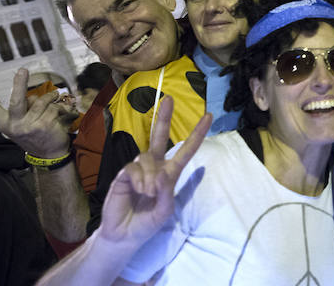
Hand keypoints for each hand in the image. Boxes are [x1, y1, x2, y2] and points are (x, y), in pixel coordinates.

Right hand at [0, 68, 70, 157]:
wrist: (49, 155)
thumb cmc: (35, 136)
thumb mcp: (20, 125)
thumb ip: (20, 111)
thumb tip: (18, 96)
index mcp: (5, 125)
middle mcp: (15, 126)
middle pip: (17, 101)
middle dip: (19, 83)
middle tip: (22, 70)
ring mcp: (30, 126)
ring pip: (41, 102)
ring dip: (50, 97)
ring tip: (54, 95)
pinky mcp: (45, 125)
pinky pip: (53, 107)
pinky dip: (60, 106)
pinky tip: (64, 110)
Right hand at [99, 96, 210, 244]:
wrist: (125, 235)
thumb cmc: (148, 223)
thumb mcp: (165, 210)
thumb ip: (166, 191)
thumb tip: (161, 173)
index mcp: (169, 173)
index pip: (186, 150)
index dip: (197, 134)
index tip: (209, 116)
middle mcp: (154, 166)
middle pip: (159, 137)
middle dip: (164, 117)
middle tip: (169, 98)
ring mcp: (138, 169)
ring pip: (147, 157)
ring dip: (150, 176)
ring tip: (147, 192)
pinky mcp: (124, 174)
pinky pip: (133, 168)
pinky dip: (139, 179)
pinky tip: (139, 190)